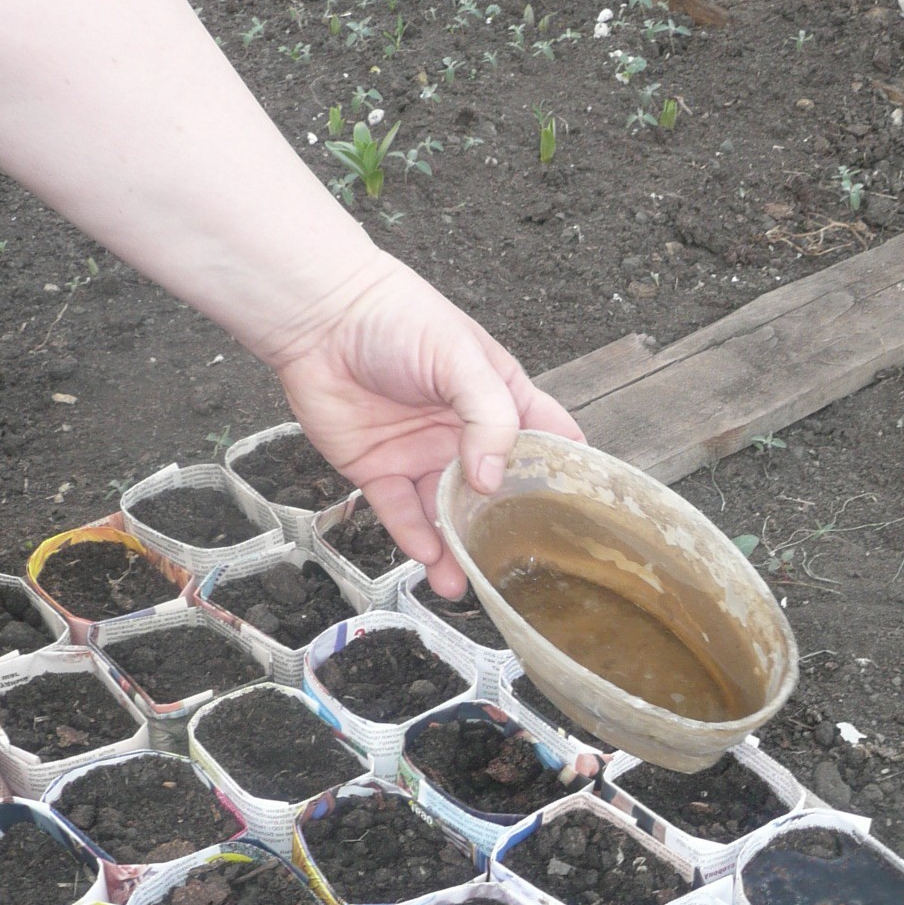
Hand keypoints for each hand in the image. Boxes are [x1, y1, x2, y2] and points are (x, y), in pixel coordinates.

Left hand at [266, 251, 581, 596]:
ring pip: (446, 514)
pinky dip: (415, 539)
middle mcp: (463, 435)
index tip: (582, 515)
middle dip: (507, 530)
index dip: (565, 475)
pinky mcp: (379, 471)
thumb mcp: (461, 358)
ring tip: (465, 585)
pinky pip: (400, 514)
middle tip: (520, 567)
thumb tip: (490, 479)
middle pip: (495, 492)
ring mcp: (422, 456)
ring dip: (456, 549)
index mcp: (498, 400)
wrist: (321, 319)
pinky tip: (430, 559)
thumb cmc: (397, 319)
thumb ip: (488, 416)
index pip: (546, 441)